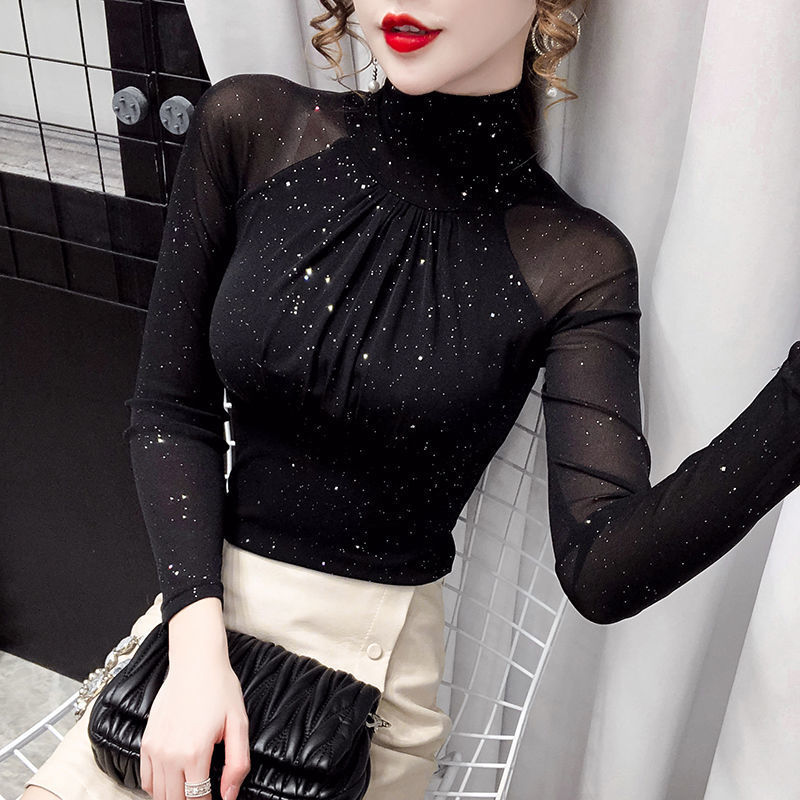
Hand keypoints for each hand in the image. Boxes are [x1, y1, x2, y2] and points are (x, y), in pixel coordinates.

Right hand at [139, 652, 249, 799]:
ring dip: (174, 796)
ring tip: (190, 791)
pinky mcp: (147, 741)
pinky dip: (157, 787)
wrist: (195, 663)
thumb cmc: (219, 688)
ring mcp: (154, 749)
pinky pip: (146, 779)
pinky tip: (173, 781)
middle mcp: (170, 754)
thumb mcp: (239, 724)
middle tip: (203, 795)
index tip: (214, 799)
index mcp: (195, 752)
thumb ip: (237, 764)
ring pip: (158, 794)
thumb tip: (229, 795)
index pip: (197, 799)